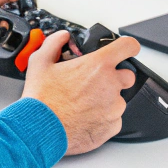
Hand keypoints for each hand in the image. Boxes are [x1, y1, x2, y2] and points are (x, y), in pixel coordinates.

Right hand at [22, 31, 140, 155]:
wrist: (40, 130)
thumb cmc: (42, 99)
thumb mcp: (40, 62)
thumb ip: (54, 43)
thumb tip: (62, 37)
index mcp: (98, 65)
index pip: (128, 46)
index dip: (127, 47)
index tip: (125, 50)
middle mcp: (111, 85)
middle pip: (127, 75)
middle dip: (115, 77)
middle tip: (94, 83)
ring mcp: (114, 107)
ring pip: (118, 100)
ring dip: (106, 100)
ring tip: (83, 105)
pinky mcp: (112, 126)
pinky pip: (113, 119)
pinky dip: (103, 119)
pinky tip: (85, 118)